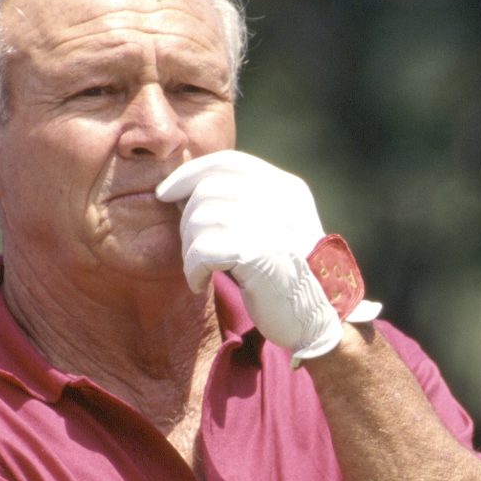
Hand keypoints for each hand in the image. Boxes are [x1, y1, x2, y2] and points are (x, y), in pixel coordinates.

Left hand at [155, 150, 380, 362]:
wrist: (315, 317)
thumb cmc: (284, 277)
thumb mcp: (274, 228)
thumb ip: (244, 204)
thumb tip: (182, 191)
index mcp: (286, 188)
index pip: (228, 163)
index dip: (190, 174)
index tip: (165, 193)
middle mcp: (280, 197)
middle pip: (207, 191)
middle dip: (187, 222)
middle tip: (194, 252)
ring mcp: (269, 222)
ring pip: (199, 220)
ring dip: (189, 250)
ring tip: (201, 271)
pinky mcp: (254, 252)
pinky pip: (201, 251)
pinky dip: (193, 270)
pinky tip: (200, 284)